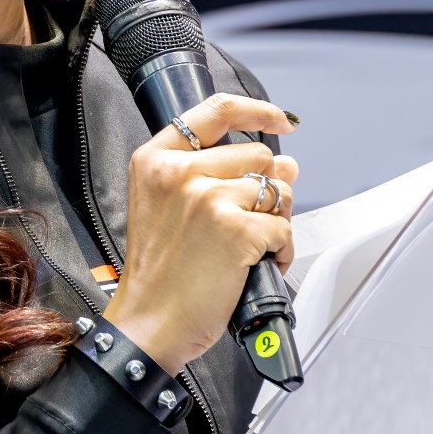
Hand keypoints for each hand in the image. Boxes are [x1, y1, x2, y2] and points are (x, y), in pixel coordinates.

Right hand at [101, 92, 299, 374]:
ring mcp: (208, 197)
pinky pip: (282, 228)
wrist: (149, 322)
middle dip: (267, 188)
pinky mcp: (236, 229)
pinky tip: (256, 265)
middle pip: (257, 155)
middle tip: (251, 221)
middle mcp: (180, 171)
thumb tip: (283, 164)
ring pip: (276, 190)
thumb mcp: (166, 208)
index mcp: (156, 159)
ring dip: (276, 221)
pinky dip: (280, 251)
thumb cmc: (159, 272)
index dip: (257, 111)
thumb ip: (218, 176)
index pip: (216, 111)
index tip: (280, 120)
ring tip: (251, 248)